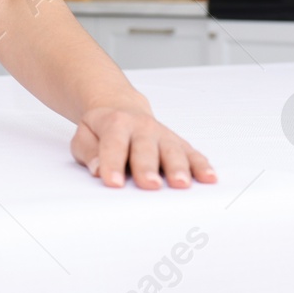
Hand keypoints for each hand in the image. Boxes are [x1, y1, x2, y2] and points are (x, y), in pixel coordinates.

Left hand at [70, 100, 216, 188]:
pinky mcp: (179, 143)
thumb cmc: (101, 129)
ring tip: (181, 184)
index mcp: (115, 123)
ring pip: (172, 151)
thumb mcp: (84, 135)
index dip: (112, 163)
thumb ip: (88, 152)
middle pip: (145, 149)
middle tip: (150, 184)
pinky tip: (209, 178)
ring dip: (178, 168)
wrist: (121, 108)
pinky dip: (202, 166)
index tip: (113, 182)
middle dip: (147, 167)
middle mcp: (142, 127)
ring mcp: (163, 135)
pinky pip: (192, 154)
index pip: (113, 145)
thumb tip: (98, 169)